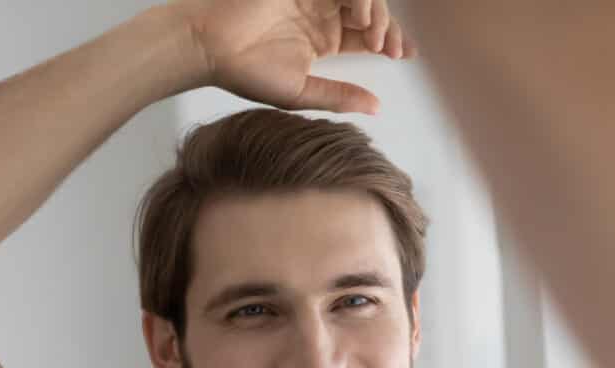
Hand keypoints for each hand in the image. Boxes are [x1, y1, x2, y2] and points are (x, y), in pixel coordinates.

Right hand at [170, 0, 415, 113]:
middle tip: (390, 50)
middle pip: (371, 11)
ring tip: (373, 37)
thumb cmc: (246, 73)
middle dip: (388, 28)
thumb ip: (339, 96)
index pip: (368, 33)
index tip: (405, 54)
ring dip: (376, 11)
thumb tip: (377, 108)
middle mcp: (321, 13)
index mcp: (324, 38)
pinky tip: (359, 17)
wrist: (209, 47)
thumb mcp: (301, 93)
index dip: (392, 39)